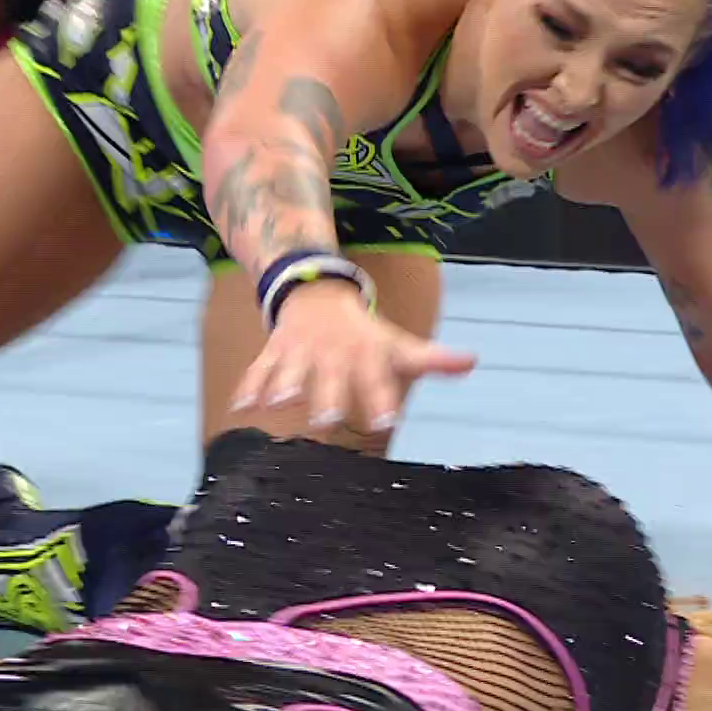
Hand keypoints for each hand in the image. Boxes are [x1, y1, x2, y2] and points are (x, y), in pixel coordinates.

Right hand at [232, 280, 475, 432]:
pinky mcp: (275, 353)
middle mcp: (332, 354)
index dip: (381, 397)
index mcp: (364, 354)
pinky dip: (248, 387)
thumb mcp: (397, 343)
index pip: (376, 378)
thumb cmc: (365, 334)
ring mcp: (300, 353)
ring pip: (290, 370)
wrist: (317, 292)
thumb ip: (431, 359)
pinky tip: (239, 408)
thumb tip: (472, 361)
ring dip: (282, 384)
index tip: (387, 418)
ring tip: (276, 402)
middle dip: (327, 395)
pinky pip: (258, 370)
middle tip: (326, 417)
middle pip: (330, 377)